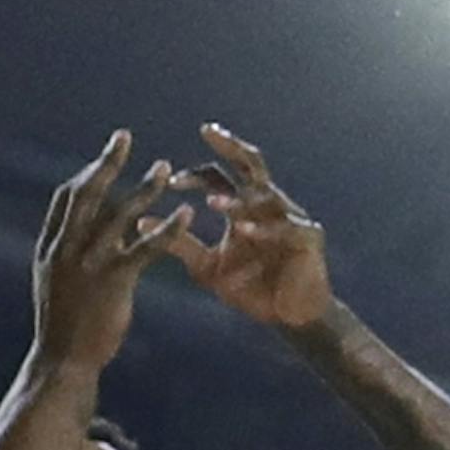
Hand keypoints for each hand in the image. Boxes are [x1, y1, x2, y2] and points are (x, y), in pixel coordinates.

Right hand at [33, 131, 193, 375]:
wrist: (63, 365)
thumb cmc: (63, 331)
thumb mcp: (57, 288)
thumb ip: (67, 259)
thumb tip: (80, 238)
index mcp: (52, 247)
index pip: (67, 198)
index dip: (87, 175)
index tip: (104, 160)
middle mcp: (68, 248)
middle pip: (89, 193)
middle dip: (107, 162)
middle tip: (124, 137)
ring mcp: (90, 263)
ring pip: (119, 214)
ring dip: (145, 187)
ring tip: (165, 168)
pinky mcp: (114, 281)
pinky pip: (145, 247)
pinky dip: (167, 228)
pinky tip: (186, 215)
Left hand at [170, 124, 334, 328]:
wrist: (291, 317)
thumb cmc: (251, 290)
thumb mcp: (207, 268)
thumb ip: (179, 244)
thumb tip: (140, 222)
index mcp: (243, 205)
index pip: (218, 176)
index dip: (195, 175)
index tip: (171, 181)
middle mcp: (268, 203)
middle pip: (250, 162)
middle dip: (230, 145)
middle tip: (208, 131)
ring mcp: (292, 216)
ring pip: (265, 197)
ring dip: (238, 200)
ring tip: (213, 203)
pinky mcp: (308, 237)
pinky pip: (285, 228)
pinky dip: (264, 229)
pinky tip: (244, 230)